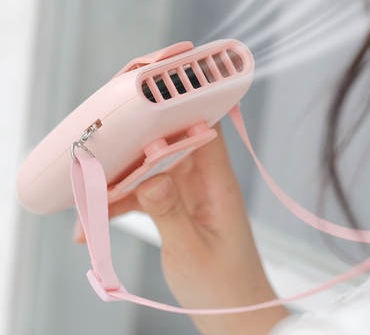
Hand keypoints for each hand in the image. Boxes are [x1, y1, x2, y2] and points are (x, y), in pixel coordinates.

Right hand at [74, 125, 288, 334]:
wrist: (232, 314)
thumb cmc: (223, 286)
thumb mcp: (191, 251)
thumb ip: (169, 212)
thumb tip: (149, 179)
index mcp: (217, 182)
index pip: (205, 130)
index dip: (181, 111)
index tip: (147, 105)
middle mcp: (202, 181)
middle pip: (166, 147)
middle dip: (132, 148)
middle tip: (98, 154)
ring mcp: (186, 194)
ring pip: (148, 172)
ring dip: (118, 185)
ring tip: (87, 201)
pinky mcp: (174, 209)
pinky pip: (143, 196)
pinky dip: (119, 207)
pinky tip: (94, 226)